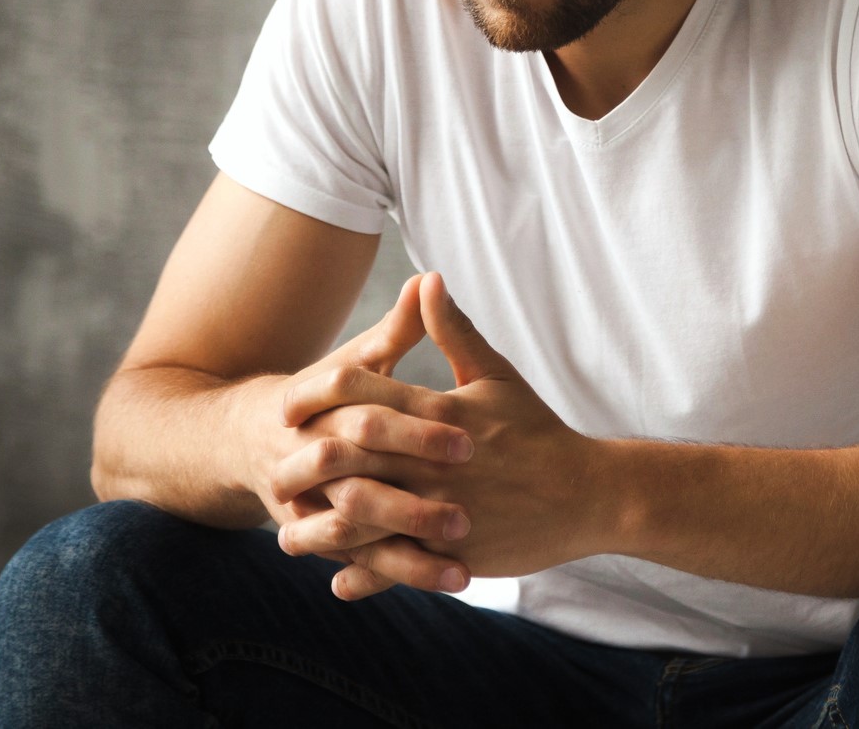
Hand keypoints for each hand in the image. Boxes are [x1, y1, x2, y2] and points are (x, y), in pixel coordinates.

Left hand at [274, 272, 612, 599]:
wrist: (587, 492)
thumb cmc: (539, 431)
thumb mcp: (497, 376)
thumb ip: (454, 331)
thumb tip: (427, 279)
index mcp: (441, 412)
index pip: (365, 393)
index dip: (319, 395)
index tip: (287, 403)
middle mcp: (435, 460)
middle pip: (352, 454)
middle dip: (307, 461)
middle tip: (271, 466)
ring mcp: (443, 509)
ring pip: (366, 517)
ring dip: (323, 528)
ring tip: (290, 534)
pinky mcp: (456, 551)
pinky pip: (399, 568)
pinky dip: (366, 576)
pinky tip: (339, 579)